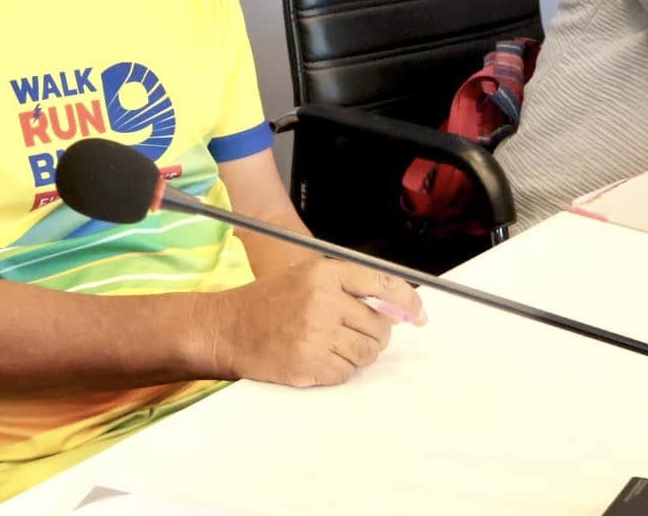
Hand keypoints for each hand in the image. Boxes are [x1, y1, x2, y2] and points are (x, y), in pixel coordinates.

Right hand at [198, 257, 425, 387]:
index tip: (418, 314)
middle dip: (373, 335)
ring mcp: (315, 335)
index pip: (381, 284)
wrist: (228, 329)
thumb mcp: (306, 278)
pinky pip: (346, 373)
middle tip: (351, 334)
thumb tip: (398, 311)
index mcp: (324, 274)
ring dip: (357, 354)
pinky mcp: (308, 364)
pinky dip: (338, 370)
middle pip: (379, 327)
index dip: (406, 301)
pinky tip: (317, 358)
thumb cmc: (269, 302)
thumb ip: (349, 288)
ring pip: (367, 353)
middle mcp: (322, 302)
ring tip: (330, 345)